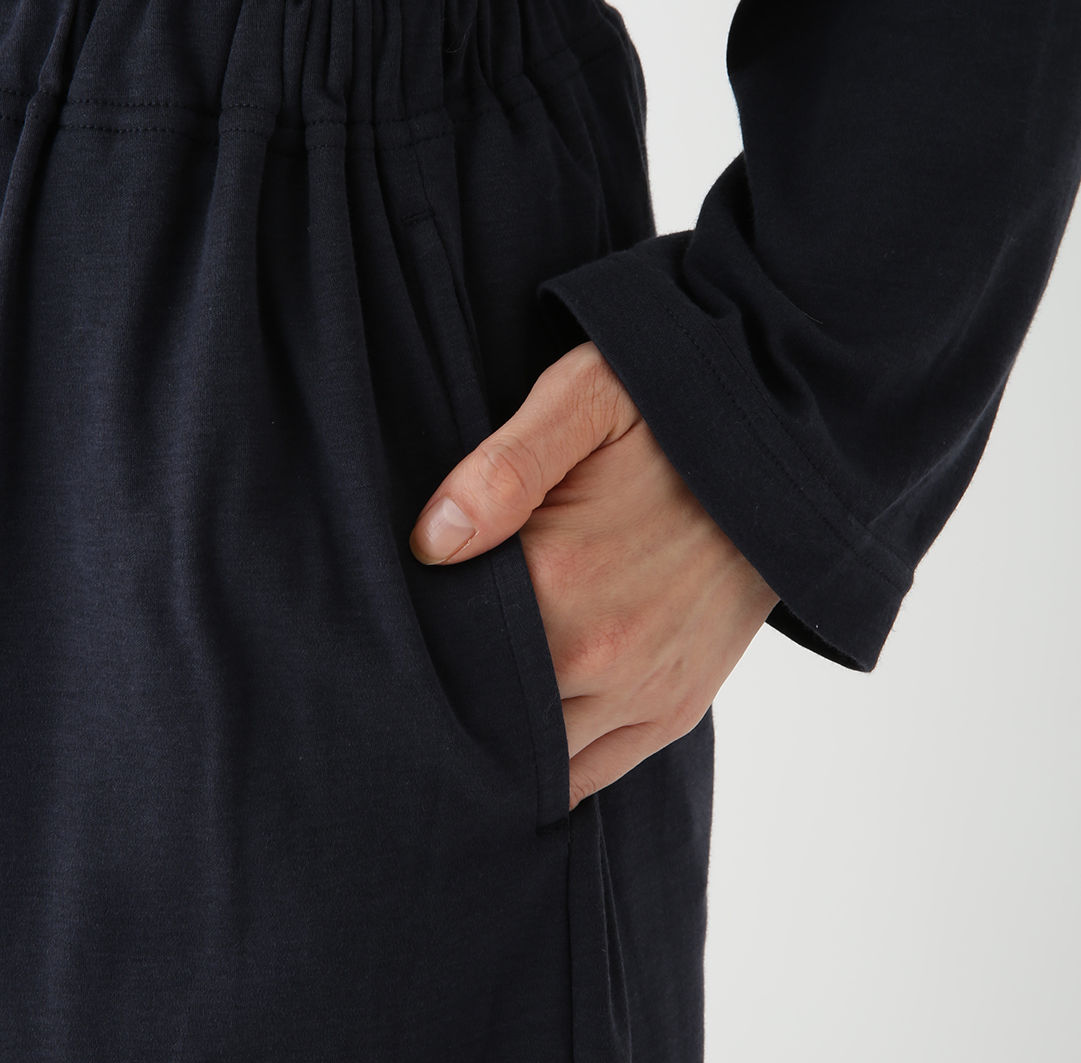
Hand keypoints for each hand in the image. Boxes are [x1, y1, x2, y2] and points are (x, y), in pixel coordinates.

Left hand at [410, 342, 778, 809]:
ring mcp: (640, 693)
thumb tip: (431, 541)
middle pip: (481, 710)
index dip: (408, 639)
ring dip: (491, 738)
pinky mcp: (673, 710)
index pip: (445, 644)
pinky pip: (588, 775)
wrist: (787, 454)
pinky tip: (516, 737)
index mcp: (558, 580)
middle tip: (412, 669)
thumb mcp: (586, 398)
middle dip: (442, 695)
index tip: (386, 626)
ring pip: (530, 757)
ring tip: (459, 703)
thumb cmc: (674, 415)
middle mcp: (598, 656)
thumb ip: (504, 466)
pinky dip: (545, 769)